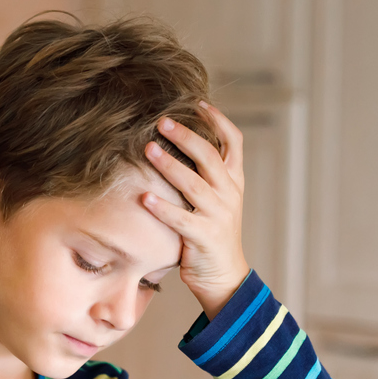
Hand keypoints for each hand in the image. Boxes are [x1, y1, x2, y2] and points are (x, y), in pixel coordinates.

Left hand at [142, 102, 250, 318]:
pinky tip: (144, 198)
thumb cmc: (212, 234)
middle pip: (210, 157)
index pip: (234, 142)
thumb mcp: (217, 200)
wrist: (224, 275)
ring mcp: (219, 215)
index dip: (218, 120)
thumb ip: (205, 175)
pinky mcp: (204, 237)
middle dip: (186, 136)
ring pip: (194, 184)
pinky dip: (162, 208)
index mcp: (233, 181)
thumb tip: (178, 145)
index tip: (198, 103)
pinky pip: (181, 219)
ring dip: (169, 166)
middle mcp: (229, 194)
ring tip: (148, 149)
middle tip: (161, 121)